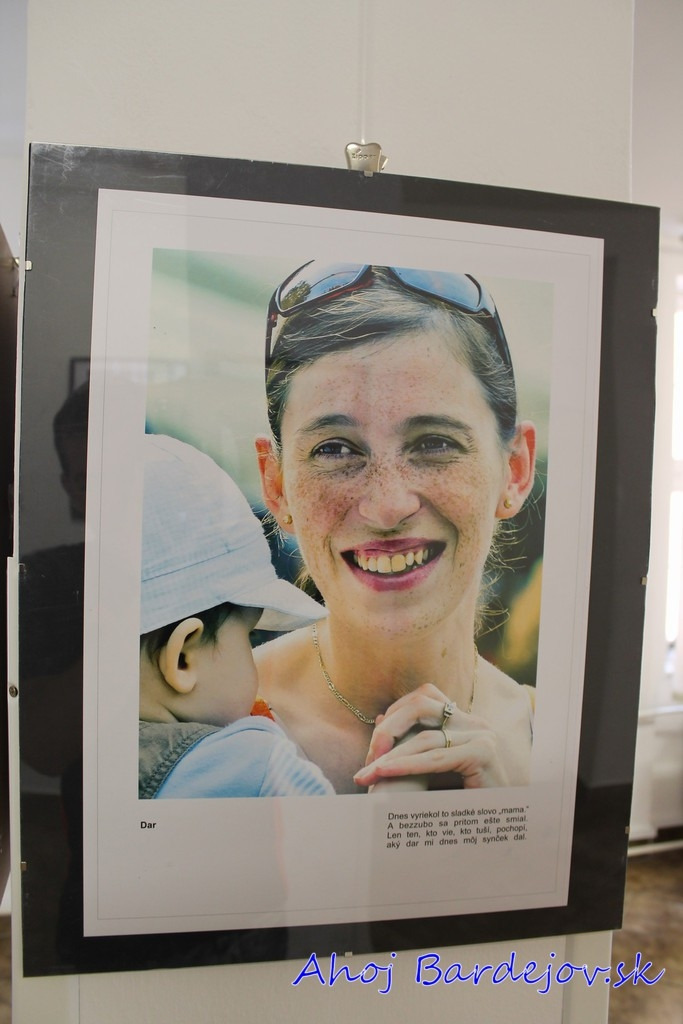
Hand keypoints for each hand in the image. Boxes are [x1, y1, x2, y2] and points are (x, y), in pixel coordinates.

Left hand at [353, 683, 508, 789]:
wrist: (498, 829)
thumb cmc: (462, 801)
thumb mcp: (430, 767)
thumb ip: (410, 744)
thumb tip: (379, 718)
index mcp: (464, 720)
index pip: (422, 698)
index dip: (393, 716)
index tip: (372, 747)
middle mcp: (474, 722)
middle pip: (421, 706)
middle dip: (388, 729)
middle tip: (368, 759)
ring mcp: (481, 736)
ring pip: (425, 737)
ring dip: (391, 756)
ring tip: (369, 773)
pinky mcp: (483, 754)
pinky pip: (437, 758)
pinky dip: (407, 765)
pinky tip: (386, 772)